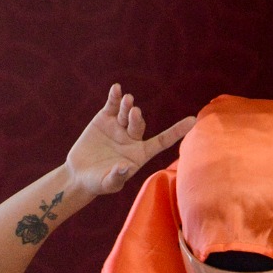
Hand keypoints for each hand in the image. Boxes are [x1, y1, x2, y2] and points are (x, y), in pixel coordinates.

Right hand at [65, 84, 195, 196]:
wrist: (79, 174)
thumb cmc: (98, 183)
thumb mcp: (108, 184)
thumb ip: (116, 177)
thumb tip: (125, 167)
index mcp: (140, 154)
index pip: (163, 141)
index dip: (177, 131)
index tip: (193, 120)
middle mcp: (132, 138)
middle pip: (139, 125)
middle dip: (136, 118)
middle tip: (133, 113)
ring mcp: (119, 126)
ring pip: (126, 113)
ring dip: (127, 106)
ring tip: (127, 99)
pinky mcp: (104, 118)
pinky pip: (112, 105)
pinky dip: (114, 97)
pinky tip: (116, 89)